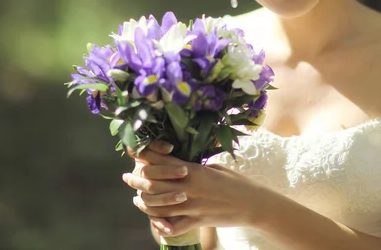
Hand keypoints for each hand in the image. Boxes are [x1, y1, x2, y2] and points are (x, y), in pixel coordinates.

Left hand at [122, 142, 264, 236]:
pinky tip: (156, 222)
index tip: (136, 153)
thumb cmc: (236, 182)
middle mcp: (189, 186)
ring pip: (158, 205)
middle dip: (137, 179)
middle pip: (153, 182)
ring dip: (144, 202)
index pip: (162, 160)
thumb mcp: (215, 168)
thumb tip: (181, 163)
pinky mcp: (197, 221)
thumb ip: (196, 166)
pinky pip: (174, 226)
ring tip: (137, 199)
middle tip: (128, 177)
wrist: (253, 203)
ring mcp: (192, 205)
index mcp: (194, 169)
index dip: (146, 155)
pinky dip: (162, 225)